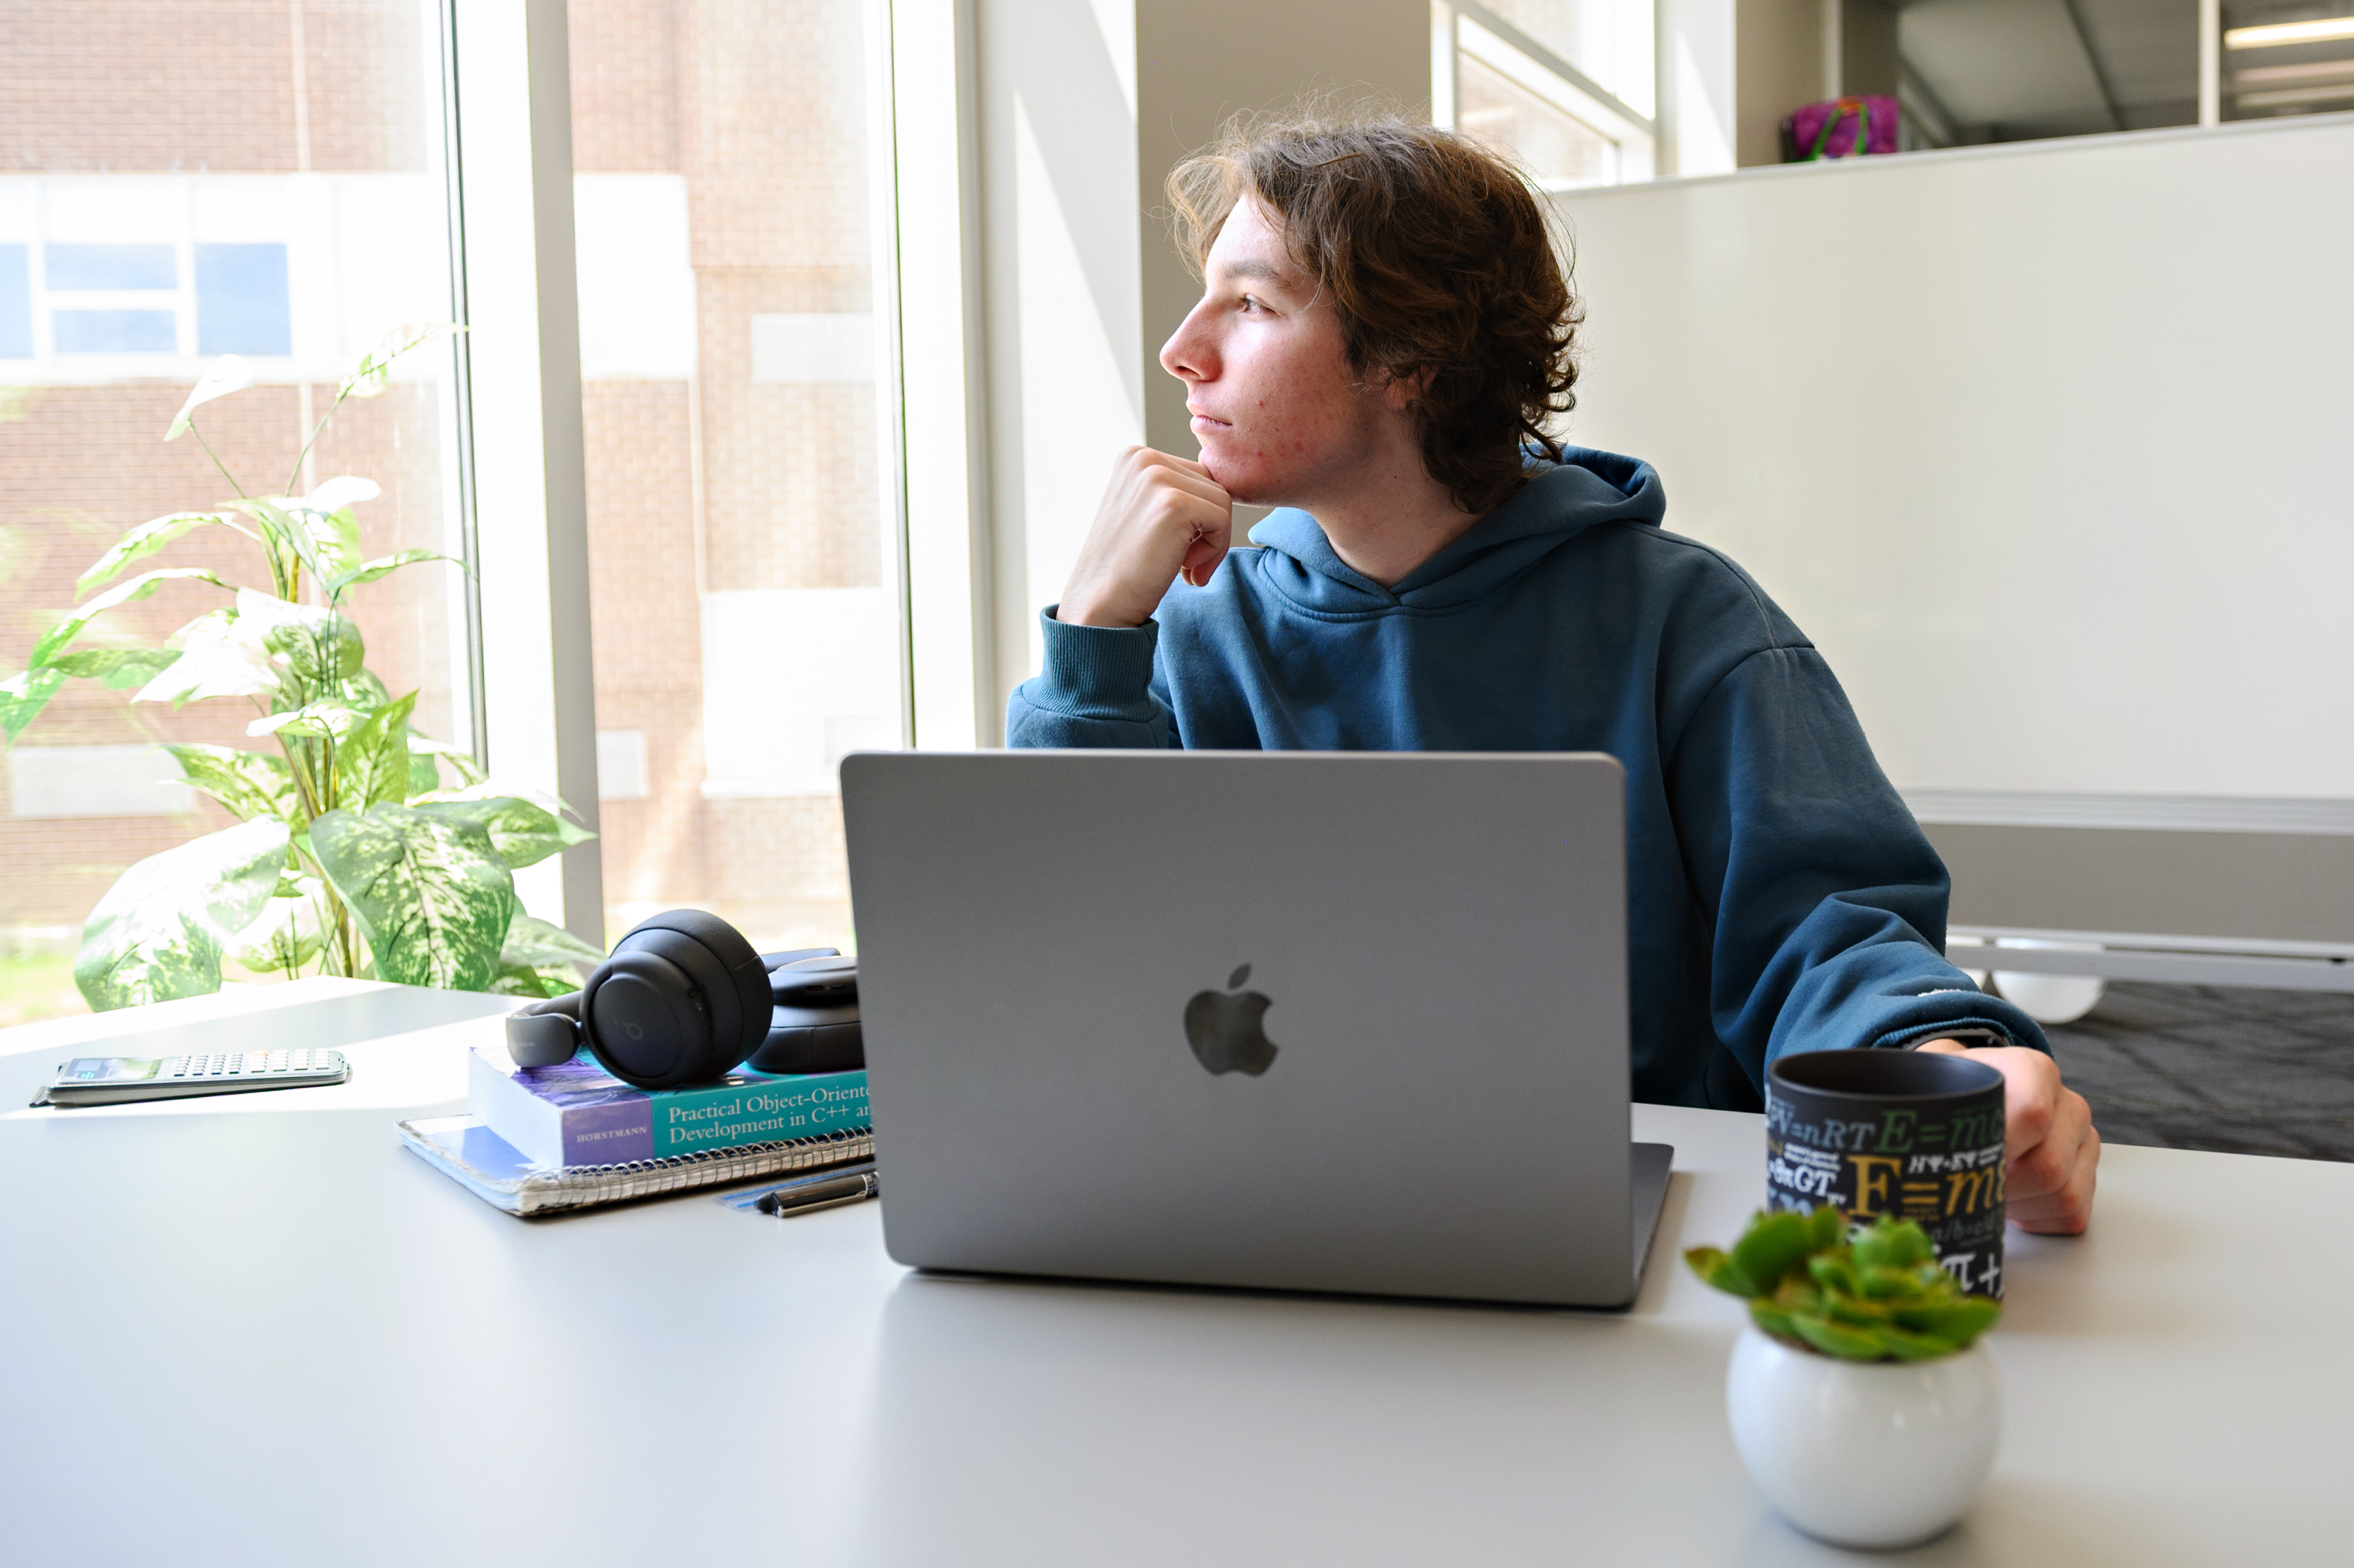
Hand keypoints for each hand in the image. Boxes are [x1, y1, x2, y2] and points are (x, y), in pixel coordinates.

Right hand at [1057, 447, 1234, 627]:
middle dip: (1207, 528)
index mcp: (1135, 456)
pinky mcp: (1174, 503)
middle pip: (1213, 485)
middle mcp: (1144, 457)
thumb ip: (1173, 491)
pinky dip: (1214, 551)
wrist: (1100, 605)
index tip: (1176, 549)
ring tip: (1184, 568)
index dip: (1197, 518)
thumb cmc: (1125, 567)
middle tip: (1182, 563)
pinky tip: (1185, 570)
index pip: (1197, 475)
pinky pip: (1223, 519)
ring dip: (1213, 542)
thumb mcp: (1144, 512)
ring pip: (1223, 501)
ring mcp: (1157, 477)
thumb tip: (1221, 490)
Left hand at [1917, 1040, 2098, 1234]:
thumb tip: (1900, 1136)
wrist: (1970, 1099)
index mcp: (2033, 1071)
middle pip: (2047, 1166)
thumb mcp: (1930, 1078)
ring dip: (2015, 1205)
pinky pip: (2070, 1213)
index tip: (1958, 1163)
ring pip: (2062, 1194)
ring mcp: (2081, 1142)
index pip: (2030, 1114)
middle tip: (1961, 1186)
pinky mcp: (2086, 1175)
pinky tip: (2006, 1201)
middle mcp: (2068, 1105)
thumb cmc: (1949, 1093)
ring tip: (1980, 1189)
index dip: (1996, 1147)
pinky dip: (2032, 1218)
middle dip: (1998, 1187)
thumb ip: (1924, 1098)